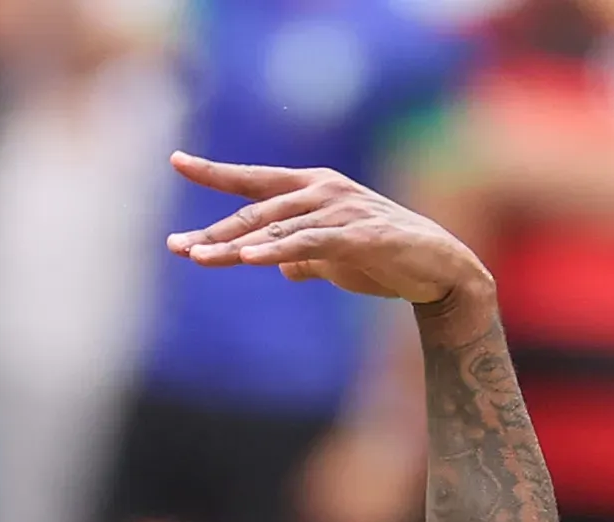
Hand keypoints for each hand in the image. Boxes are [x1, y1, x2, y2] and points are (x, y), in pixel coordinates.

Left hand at [166, 156, 485, 304]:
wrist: (438, 270)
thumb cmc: (384, 259)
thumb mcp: (332, 258)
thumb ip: (303, 256)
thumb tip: (279, 265)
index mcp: (313, 188)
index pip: (255, 179)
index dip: (215, 172)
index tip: (177, 160)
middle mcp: (323, 191)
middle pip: (256, 210)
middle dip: (214, 231)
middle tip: (175, 246)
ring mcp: (340, 211)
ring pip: (274, 228)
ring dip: (233, 246)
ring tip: (197, 257)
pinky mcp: (357, 236)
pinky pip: (307, 243)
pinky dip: (275, 250)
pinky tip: (248, 258)